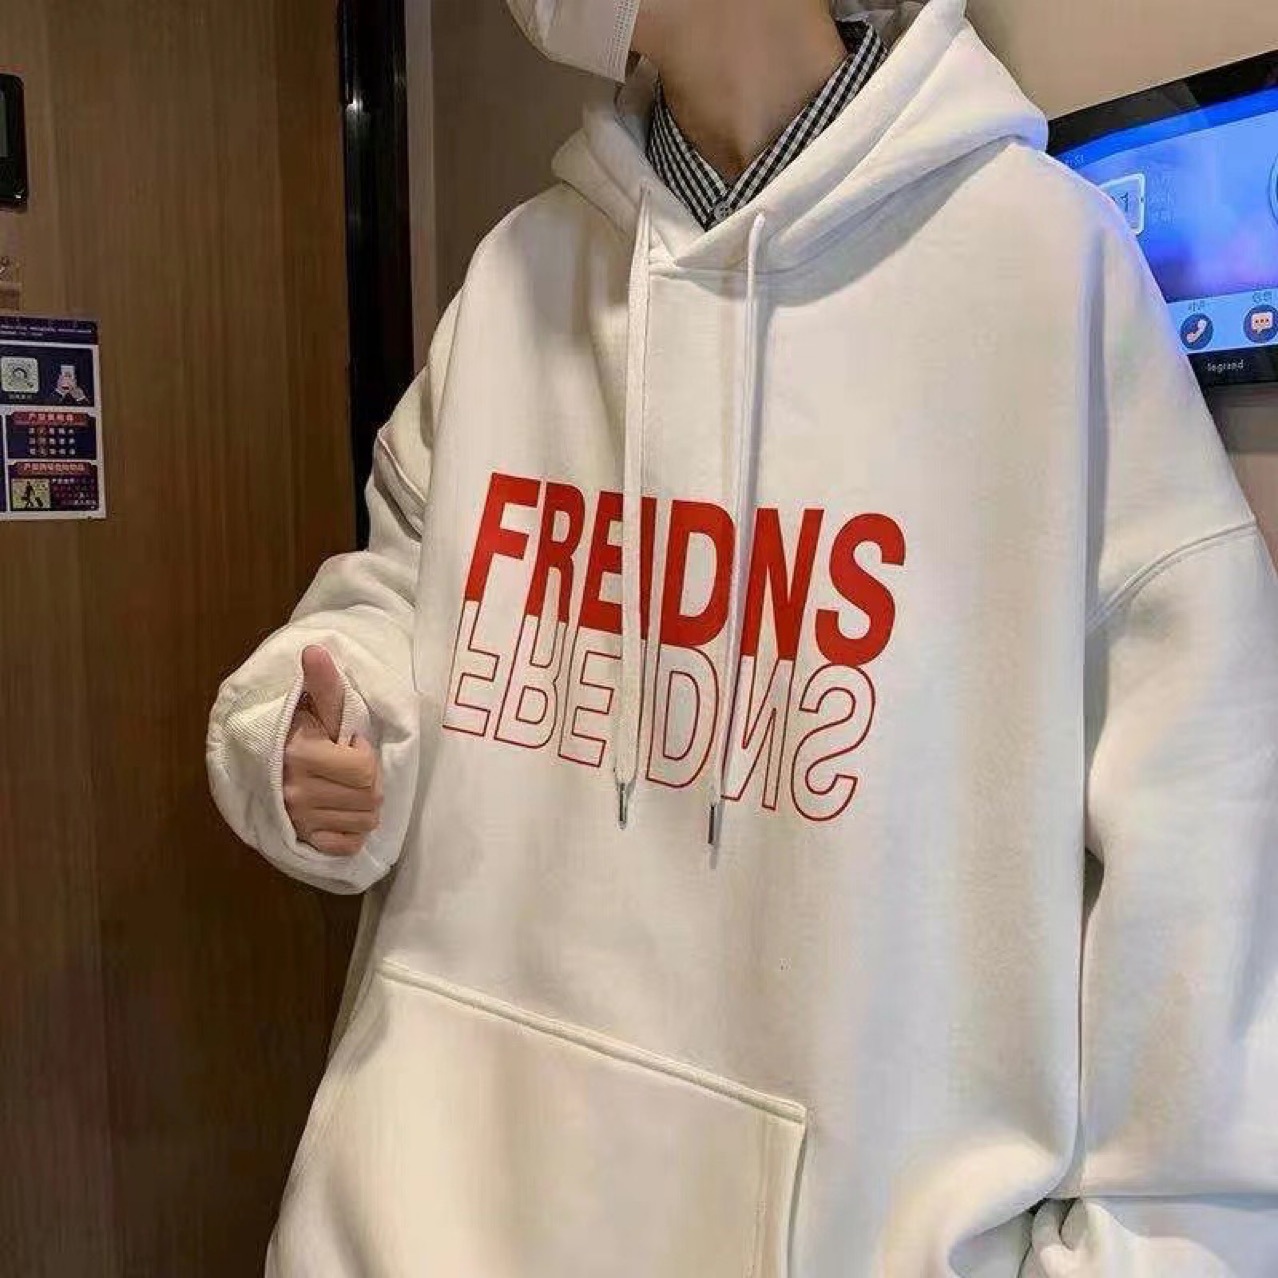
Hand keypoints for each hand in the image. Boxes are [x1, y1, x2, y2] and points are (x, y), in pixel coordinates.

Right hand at [283, 646, 382, 855]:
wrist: (264, 761)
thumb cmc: (299, 730)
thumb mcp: (315, 707)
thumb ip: (322, 683)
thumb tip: (315, 650)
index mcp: (301, 755)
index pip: (364, 770)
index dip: (364, 755)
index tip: (348, 745)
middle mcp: (296, 792)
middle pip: (370, 798)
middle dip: (370, 782)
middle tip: (353, 769)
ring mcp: (298, 820)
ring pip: (364, 822)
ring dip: (364, 805)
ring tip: (347, 788)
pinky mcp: (303, 840)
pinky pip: (347, 845)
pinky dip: (352, 832)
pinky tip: (342, 812)